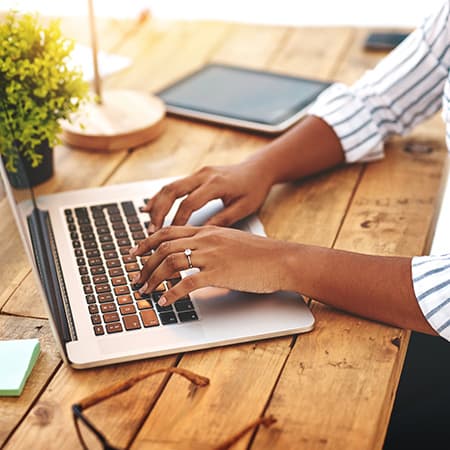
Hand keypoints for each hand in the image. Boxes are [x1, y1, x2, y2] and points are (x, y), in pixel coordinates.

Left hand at [130, 225, 296, 305]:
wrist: (280, 259)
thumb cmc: (259, 253)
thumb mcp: (230, 241)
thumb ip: (210, 245)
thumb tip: (194, 257)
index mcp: (207, 231)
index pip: (169, 231)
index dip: (147, 241)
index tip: (135, 252)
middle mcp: (206, 239)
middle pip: (164, 246)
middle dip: (145, 263)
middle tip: (136, 278)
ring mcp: (211, 255)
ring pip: (171, 262)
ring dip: (154, 278)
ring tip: (146, 291)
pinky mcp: (218, 273)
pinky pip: (187, 282)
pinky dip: (172, 293)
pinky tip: (166, 301)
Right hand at [142, 160, 273, 231]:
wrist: (259, 169)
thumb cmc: (254, 189)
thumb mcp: (243, 208)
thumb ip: (221, 220)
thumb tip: (199, 235)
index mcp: (216, 184)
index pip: (189, 203)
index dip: (177, 221)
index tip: (170, 237)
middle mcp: (204, 175)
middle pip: (173, 191)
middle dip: (159, 211)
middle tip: (151, 230)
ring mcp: (199, 172)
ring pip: (170, 186)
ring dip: (157, 204)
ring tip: (148, 222)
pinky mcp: (197, 174)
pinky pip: (175, 184)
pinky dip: (162, 196)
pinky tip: (151, 206)